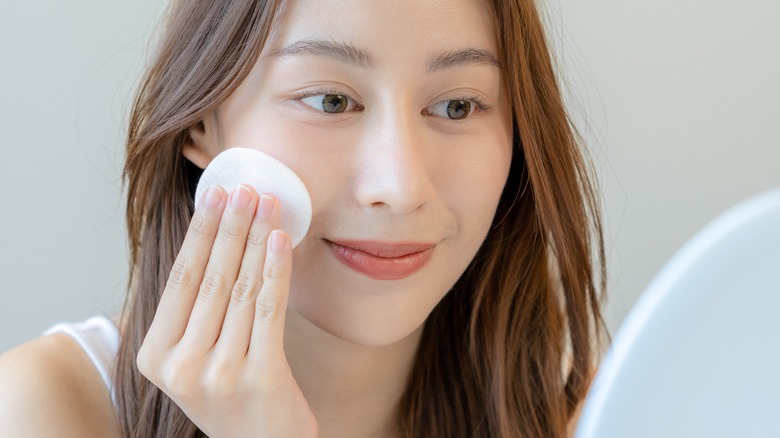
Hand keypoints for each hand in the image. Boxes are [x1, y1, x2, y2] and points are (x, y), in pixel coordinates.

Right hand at [136, 185, 317, 437]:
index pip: (180, 279)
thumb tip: (214, 236)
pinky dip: (276, 269)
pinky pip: (268, 309)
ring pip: (239, 288)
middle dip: (232, 227)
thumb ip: (194, 311)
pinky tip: (282, 239)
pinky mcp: (259, 377)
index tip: (216, 194)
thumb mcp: (195, 358)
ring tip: (269, 203)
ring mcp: (219, 374)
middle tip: (246, 188)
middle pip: (209, 278)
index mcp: (155, 357)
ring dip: (257, 239)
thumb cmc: (231, 394)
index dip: (201, 232)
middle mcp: (181, 366)